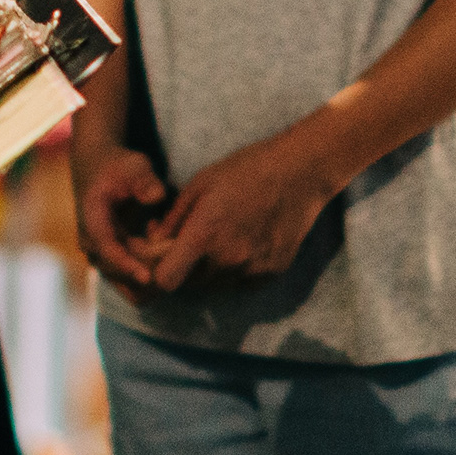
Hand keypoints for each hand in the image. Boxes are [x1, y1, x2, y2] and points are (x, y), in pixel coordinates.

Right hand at [73, 142, 173, 298]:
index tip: (148, 277)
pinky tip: (165, 257)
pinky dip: (147, 275)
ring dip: (148, 278)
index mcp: (91, 221)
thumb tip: (157, 196)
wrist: (98, 168)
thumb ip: (145, 180)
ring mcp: (100, 254)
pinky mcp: (110, 259)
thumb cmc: (117, 166)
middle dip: (145, 273)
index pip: (107, 250)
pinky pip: (128, 279)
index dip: (127, 265)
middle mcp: (91, 244)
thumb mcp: (133, 166)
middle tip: (175, 264)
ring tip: (173, 262)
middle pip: (116, 272)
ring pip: (122, 281)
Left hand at [146, 129, 342, 292]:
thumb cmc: (246, 170)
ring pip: (217, 284)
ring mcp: (252, 269)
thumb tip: (155, 241)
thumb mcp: (200, 184)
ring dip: (212, 269)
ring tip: (224, 237)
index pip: (166, 280)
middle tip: (194, 240)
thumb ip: (173, 219)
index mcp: (204, 235)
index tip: (164, 256)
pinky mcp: (272, 272)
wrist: (301, 172)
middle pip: (191, 283)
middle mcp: (227, 259)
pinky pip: (243, 281)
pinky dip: (238, 269)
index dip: (160, 272)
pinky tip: (247, 241)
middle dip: (186, 267)